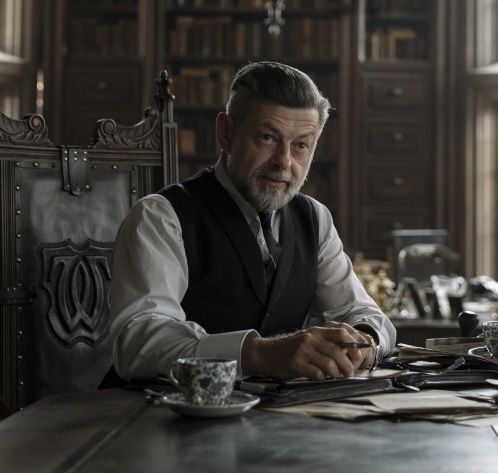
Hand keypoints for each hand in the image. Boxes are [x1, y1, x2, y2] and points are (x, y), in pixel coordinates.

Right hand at [241, 323, 375, 379]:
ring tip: (335, 377)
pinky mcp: (296, 364)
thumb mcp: (308, 340)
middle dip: (348, 365)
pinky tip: (319, 377)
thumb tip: (350, 354)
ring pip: (330, 364)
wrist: (265, 353)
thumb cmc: (290, 349)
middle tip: (349, 373)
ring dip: (336, 374)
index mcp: (316, 331)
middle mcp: (310, 338)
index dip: (355, 344)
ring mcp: (303, 351)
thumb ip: (325, 342)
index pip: (342, 332)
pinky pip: (317, 374)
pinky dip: (322, 378)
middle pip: (339, 351)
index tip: (359, 356)